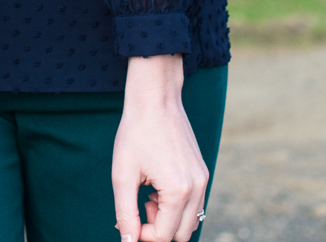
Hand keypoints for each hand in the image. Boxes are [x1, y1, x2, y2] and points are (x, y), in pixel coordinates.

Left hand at [111, 55, 208, 241]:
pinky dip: (177, 206)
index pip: (165, 236)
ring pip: (191, 221)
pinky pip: (194, 204)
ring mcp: (203, 179)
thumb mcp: (123, 175)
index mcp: (178, 191)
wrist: (156, 98)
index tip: (129, 220)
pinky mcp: (202, 172)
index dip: (143, 235)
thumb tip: (128, 241)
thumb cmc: (136, 133)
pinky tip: (158, 187)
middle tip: (141, 206)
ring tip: (149, 195)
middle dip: (159, 229)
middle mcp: (197, 187)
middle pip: (182, 234)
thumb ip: (126, 213)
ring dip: (169, 219)